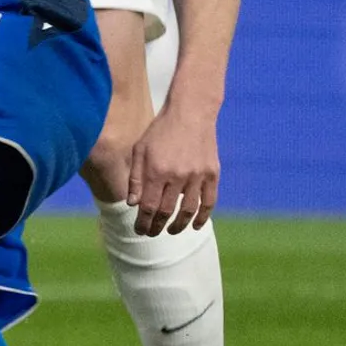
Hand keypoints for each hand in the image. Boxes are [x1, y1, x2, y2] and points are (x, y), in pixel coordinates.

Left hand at [126, 105, 220, 236]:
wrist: (190, 112)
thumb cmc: (160, 131)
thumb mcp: (140, 150)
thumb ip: (136, 178)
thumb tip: (133, 204)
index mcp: (156, 171)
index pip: (149, 207)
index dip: (144, 222)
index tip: (140, 230)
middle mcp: (177, 176)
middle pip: (167, 211)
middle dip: (157, 226)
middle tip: (152, 233)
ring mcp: (197, 175)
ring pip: (188, 210)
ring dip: (179, 225)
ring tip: (171, 231)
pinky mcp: (212, 173)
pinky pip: (209, 201)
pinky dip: (203, 216)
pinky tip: (196, 225)